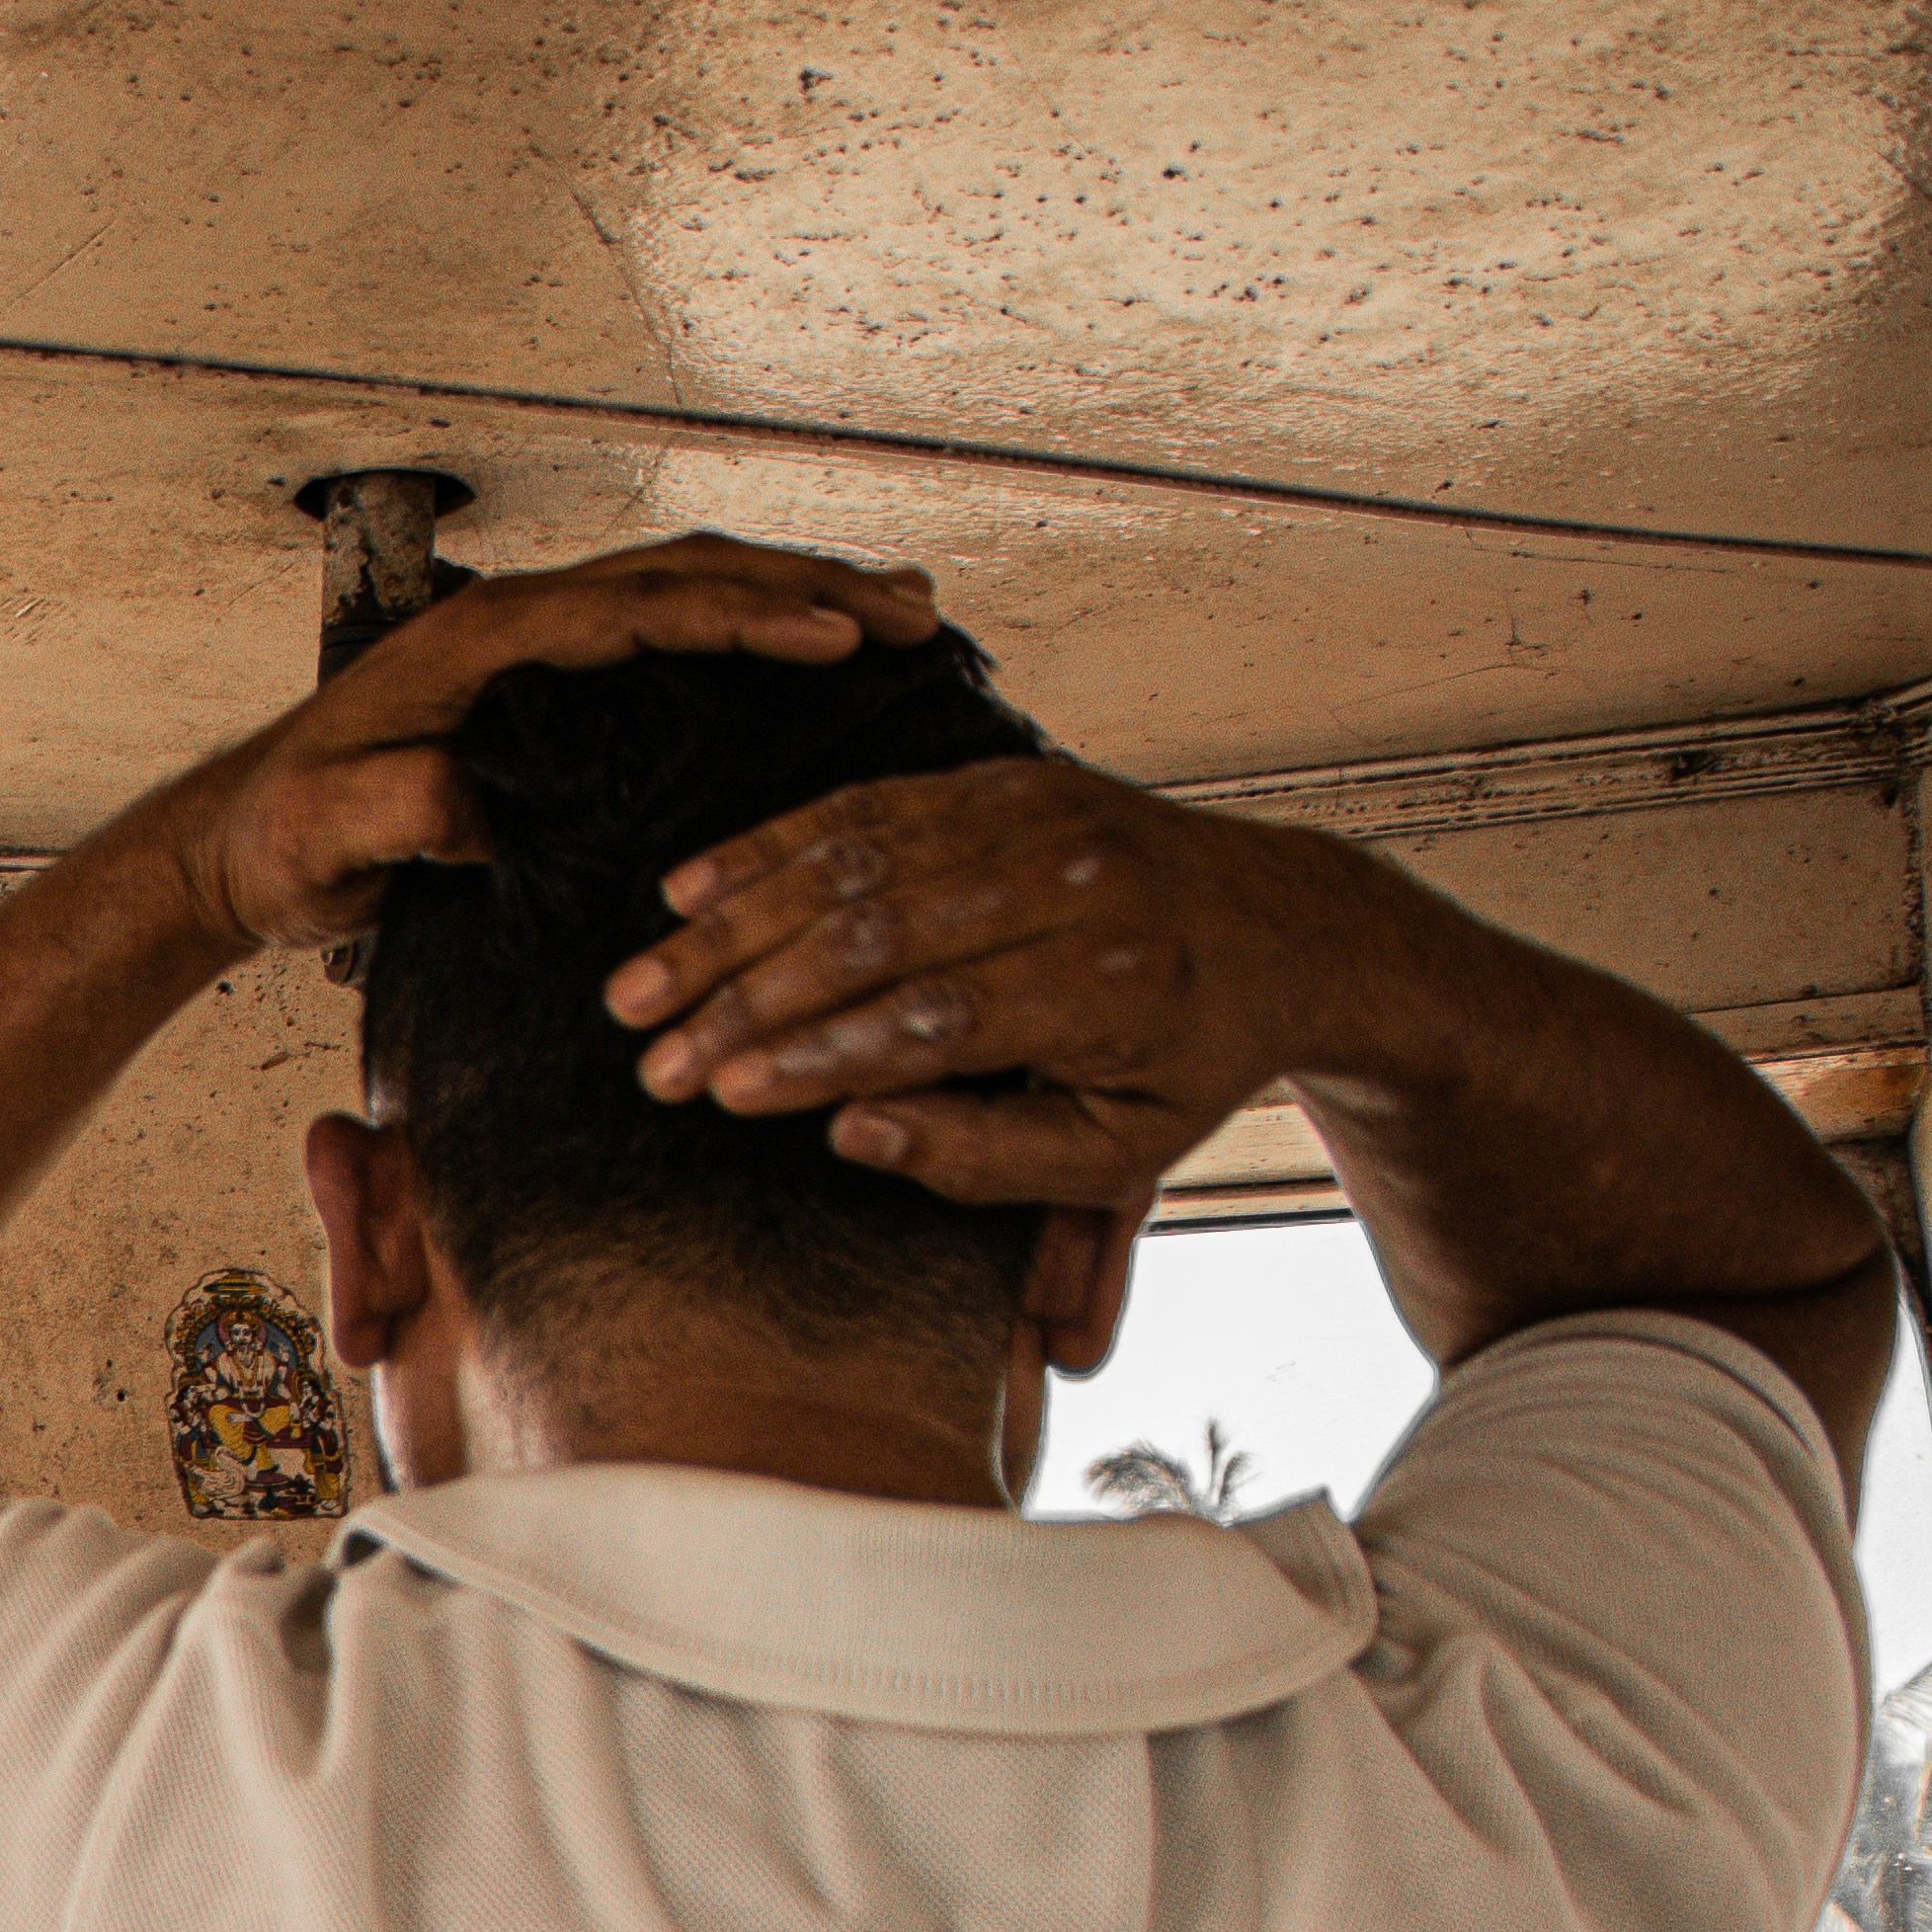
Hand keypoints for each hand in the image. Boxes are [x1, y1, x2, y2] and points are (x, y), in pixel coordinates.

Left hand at [159, 536, 947, 950]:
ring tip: (901, 605)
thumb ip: (394, 813)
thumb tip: (473, 803)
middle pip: (687, 574)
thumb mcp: (324, 837)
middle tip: (915, 608)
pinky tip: (813, 646)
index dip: (744, 619)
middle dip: (808, 583)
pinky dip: (749, 625)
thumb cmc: (280, 841)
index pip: (639, 609)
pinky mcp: (547, 678)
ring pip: (687, 587)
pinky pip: (667, 629)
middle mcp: (515, 621)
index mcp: (480, 643)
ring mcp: (534, 642)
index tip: (837, 635)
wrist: (239, 842)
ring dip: (794, 589)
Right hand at [602, 758, 1381, 1206]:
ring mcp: (1041, 815)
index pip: (935, 1018)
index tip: (721, 1093)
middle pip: (876, 935)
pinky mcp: (1010, 777)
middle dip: (745, 999)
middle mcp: (1076, 883)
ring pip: (855, 862)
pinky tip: (691, 892)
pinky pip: (871, 804)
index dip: (818, 1055)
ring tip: (641, 988)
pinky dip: (771, 846)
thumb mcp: (1116, 1149)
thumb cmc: (1188, 1058)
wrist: (1289, 930)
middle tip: (651, 1056)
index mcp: (1112, 983)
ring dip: (732, 926)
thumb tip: (848, 1131)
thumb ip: (984, 1154)